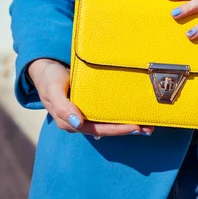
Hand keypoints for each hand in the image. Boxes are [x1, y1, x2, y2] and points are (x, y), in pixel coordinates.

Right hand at [28, 58, 153, 137]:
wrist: (47, 68)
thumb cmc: (51, 79)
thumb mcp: (53, 90)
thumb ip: (63, 107)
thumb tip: (78, 123)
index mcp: (71, 122)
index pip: (99, 129)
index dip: (118, 130)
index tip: (136, 127)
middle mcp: (81, 122)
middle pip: (108, 130)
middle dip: (129, 130)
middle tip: (149, 129)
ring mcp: (87, 115)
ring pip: (111, 124)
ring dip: (129, 124)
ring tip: (148, 125)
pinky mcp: (92, 107)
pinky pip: (109, 114)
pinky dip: (123, 115)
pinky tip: (137, 115)